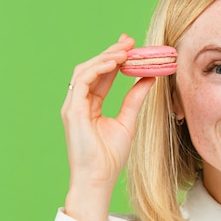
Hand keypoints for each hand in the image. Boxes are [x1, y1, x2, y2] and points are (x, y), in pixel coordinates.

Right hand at [61, 34, 154, 220]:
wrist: (98, 179)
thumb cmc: (110, 158)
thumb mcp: (128, 122)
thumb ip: (135, 99)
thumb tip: (149, 78)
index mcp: (90, 106)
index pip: (102, 75)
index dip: (115, 59)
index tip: (131, 46)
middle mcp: (79, 103)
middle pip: (92, 69)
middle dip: (110, 52)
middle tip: (129, 40)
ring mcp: (73, 106)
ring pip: (85, 71)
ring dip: (105, 57)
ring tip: (124, 49)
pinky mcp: (72, 111)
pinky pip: (83, 81)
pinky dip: (98, 69)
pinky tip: (115, 63)